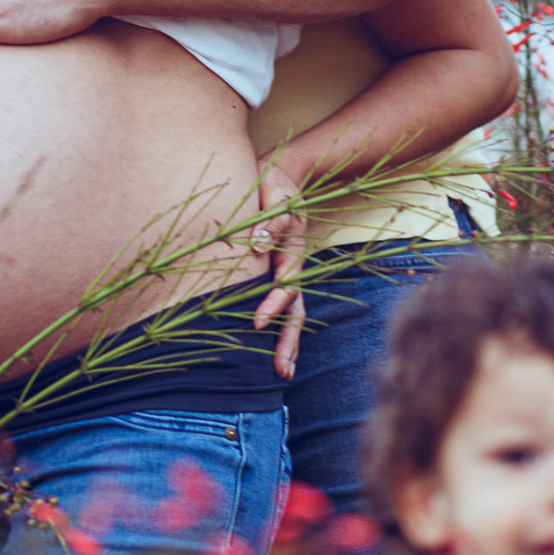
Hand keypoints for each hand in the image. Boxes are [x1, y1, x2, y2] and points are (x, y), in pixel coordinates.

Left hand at [251, 158, 307, 380]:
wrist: (282, 179)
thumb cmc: (275, 186)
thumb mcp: (275, 194)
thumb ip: (273, 218)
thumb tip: (259, 245)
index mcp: (293, 251)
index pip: (286, 285)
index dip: (273, 304)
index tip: (258, 322)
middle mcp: (293, 268)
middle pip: (296, 311)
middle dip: (288, 341)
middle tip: (279, 370)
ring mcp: (289, 274)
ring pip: (293, 316)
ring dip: (289, 345)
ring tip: (282, 375)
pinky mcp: (280, 276)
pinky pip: (284, 310)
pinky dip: (282, 333)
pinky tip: (273, 358)